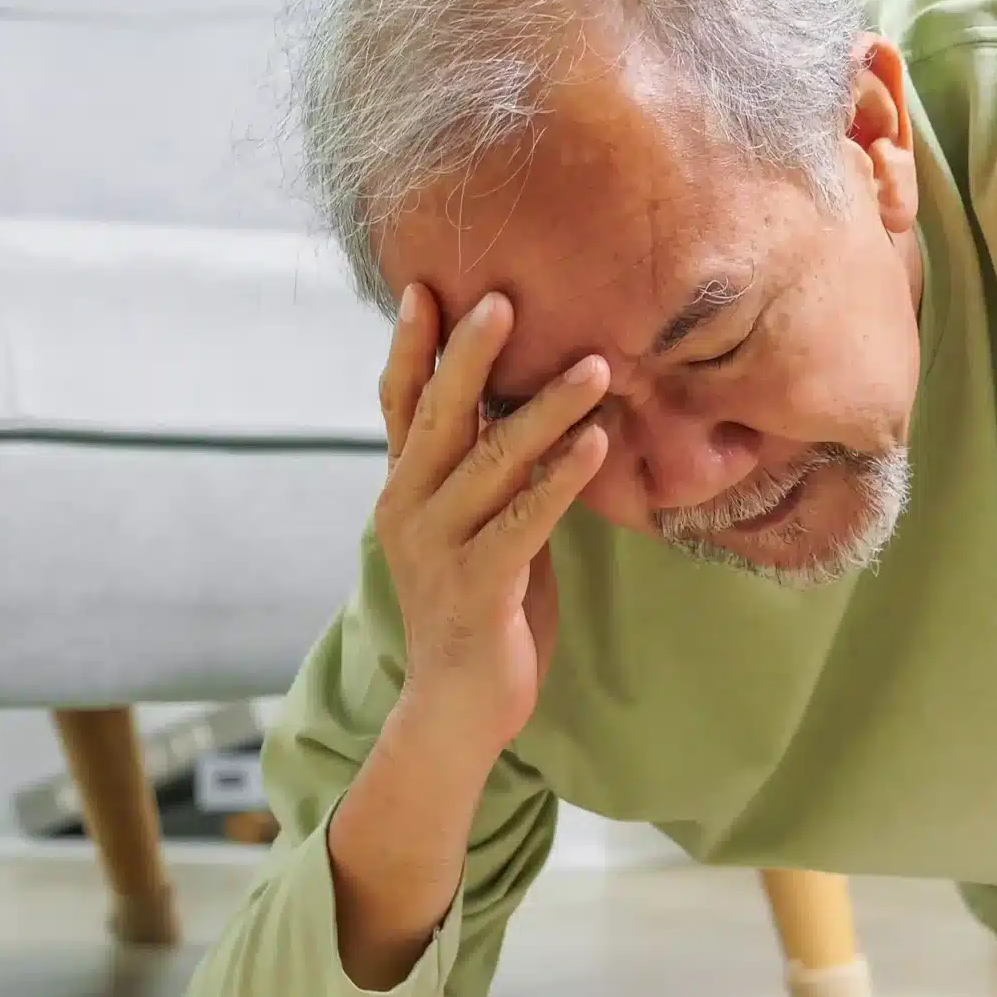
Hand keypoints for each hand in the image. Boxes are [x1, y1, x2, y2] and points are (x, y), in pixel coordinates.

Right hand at [374, 284, 609, 759]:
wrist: (458, 708)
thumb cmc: (481, 611)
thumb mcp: (476, 527)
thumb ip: (486, 472)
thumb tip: (523, 406)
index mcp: (404, 492)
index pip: (400, 405)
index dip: (412, 348)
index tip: (426, 288)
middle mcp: (409, 511)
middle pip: (439, 417)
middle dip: (472, 355)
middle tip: (506, 299)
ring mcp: (439, 549)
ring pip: (492, 463)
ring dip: (548, 410)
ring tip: (595, 367)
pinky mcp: (478, 587)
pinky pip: (524, 521)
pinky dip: (562, 480)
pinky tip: (597, 445)